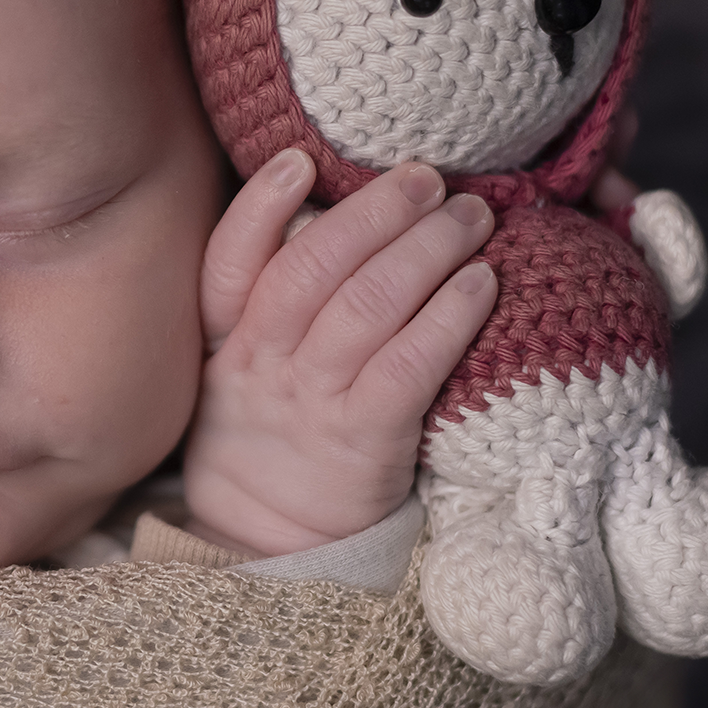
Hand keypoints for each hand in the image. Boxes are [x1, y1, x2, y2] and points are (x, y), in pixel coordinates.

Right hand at [180, 149, 498, 556]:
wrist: (273, 545)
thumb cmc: (275, 435)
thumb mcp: (239, 371)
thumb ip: (270, 300)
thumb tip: (334, 212)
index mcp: (225, 341)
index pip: (228, 263)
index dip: (260, 208)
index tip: (299, 161)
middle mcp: (262, 365)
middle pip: (311, 270)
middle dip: (374, 213)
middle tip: (428, 177)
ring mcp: (311, 403)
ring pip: (365, 307)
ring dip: (424, 250)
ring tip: (470, 217)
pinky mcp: (363, 442)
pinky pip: (407, 368)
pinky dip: (447, 318)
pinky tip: (481, 285)